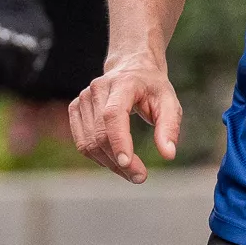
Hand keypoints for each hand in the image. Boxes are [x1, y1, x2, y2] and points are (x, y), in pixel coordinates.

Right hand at [68, 59, 182, 183]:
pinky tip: (115, 161)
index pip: (113, 114)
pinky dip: (98, 158)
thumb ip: (170, 127)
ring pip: (89, 143)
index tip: (128, 164)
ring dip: (109, 164)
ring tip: (131, 172)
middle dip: (119, 162)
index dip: (118, 140)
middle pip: (101, 134)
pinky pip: (82, 142)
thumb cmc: (153, 88)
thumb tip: (168, 154)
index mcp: (123, 83)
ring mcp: (83, 97)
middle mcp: (98, 88)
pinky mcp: (75, 108)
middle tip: (140, 177)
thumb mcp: (170, 103)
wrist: (132, 67)